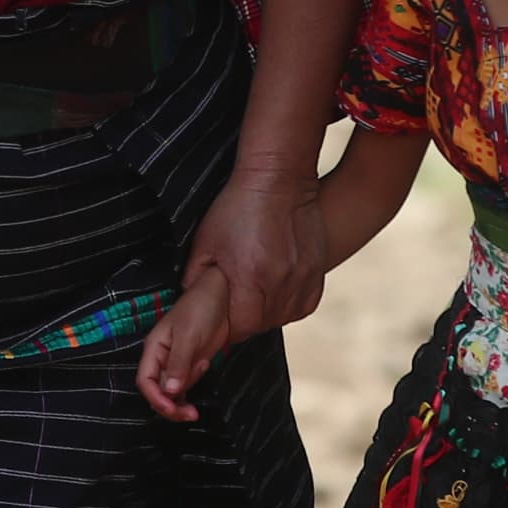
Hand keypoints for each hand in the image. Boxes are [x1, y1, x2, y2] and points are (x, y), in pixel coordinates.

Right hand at [134, 276, 235, 423]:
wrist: (223, 295)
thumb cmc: (200, 308)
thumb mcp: (188, 335)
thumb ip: (179, 363)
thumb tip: (171, 391)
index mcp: (154, 349)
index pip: (145, 381)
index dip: (156, 398)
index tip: (173, 409)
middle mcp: (162, 359)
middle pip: (158, 391)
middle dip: (171, 406)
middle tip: (190, 415)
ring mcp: (177, 363)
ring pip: (173, 392)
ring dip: (183, 401)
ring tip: (197, 403)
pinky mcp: (192, 364)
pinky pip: (187, 385)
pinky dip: (193, 390)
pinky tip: (205, 371)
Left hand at [183, 164, 329, 343]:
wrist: (278, 179)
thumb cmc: (239, 206)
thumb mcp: (205, 243)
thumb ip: (196, 280)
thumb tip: (190, 306)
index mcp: (251, 277)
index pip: (242, 327)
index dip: (229, 329)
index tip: (222, 322)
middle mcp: (281, 281)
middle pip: (264, 325)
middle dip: (247, 321)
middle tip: (236, 307)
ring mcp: (303, 277)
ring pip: (284, 316)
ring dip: (268, 314)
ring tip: (255, 297)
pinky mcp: (317, 272)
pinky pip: (303, 305)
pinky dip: (289, 304)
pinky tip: (277, 291)